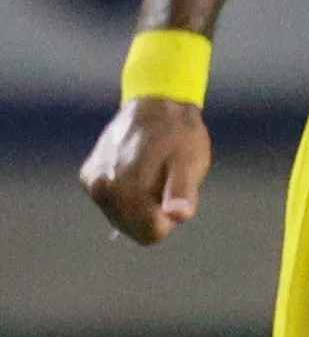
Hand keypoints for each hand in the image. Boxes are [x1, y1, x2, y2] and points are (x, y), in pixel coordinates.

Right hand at [78, 98, 210, 243]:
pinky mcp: (89, 174)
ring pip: (121, 216)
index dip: (168, 217)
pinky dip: (127, 191)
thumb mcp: (191, 163)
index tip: (173, 191)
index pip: (150, 233)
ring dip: (140, 202)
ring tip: (152, 171)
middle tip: (164, 179)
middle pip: (133, 227)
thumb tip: (178, 215)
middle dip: (152, 211)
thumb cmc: (180, 135)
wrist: (158, 104)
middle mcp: (101, 189)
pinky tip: (138, 168)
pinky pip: (113, 200)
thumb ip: (182, 193)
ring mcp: (92, 182)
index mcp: (125, 191)